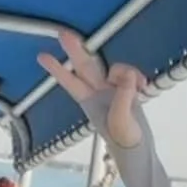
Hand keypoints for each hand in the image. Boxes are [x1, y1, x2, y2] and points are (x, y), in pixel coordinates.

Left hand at [37, 28, 144, 149]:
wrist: (139, 152)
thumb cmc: (124, 141)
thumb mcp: (120, 121)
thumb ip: (122, 96)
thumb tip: (128, 75)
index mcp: (90, 102)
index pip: (71, 82)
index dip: (57, 69)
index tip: (41, 56)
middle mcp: (98, 93)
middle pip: (86, 65)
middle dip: (76, 49)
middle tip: (62, 33)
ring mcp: (113, 91)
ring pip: (116, 68)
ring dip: (128, 72)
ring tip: (140, 86)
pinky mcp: (127, 91)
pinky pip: (131, 75)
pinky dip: (138, 78)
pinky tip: (145, 87)